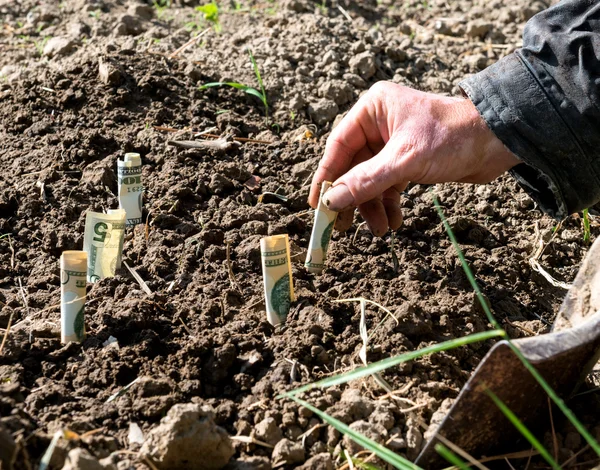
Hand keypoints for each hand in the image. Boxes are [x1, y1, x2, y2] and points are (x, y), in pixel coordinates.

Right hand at [308, 82, 520, 235]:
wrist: (498, 141)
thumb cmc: (453, 137)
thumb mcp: (404, 160)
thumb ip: (366, 181)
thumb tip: (331, 201)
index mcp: (373, 109)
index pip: (339, 146)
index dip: (326, 177)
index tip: (316, 204)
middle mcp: (379, 123)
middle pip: (353, 167)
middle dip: (352, 198)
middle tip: (342, 226)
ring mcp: (393, 143)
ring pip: (370, 180)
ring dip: (373, 206)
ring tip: (380, 230)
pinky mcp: (407, 160)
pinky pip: (388, 185)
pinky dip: (389, 204)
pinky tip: (394, 221)